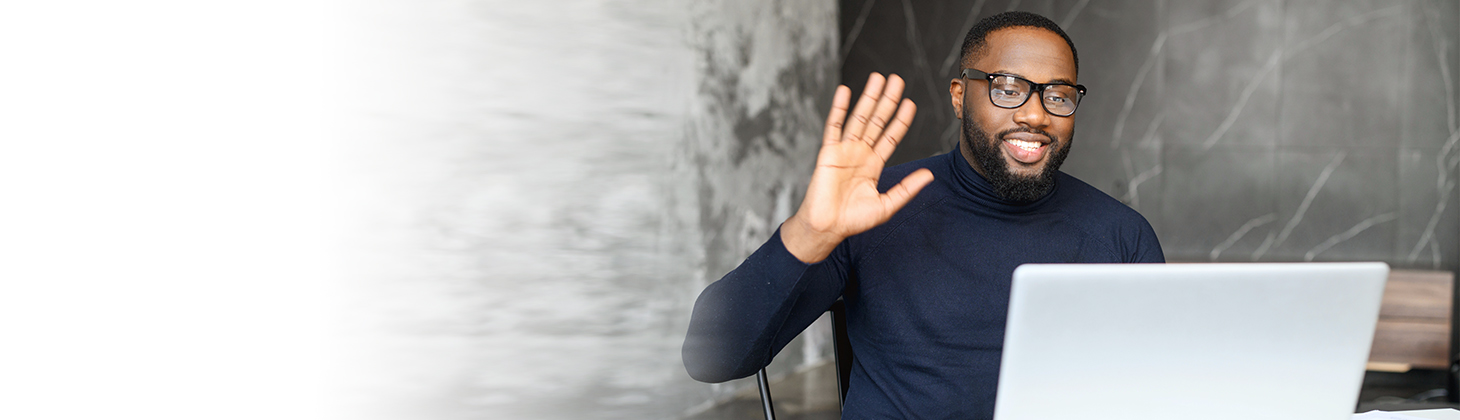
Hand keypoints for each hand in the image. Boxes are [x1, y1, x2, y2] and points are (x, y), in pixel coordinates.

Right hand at [781, 73, 934, 262]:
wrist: (827, 227)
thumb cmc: (853, 221)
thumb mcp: (887, 205)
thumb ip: (907, 189)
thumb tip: (929, 176)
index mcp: (873, 165)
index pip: (891, 136)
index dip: (901, 120)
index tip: (910, 103)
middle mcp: (860, 153)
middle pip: (877, 121)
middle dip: (887, 100)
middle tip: (897, 80)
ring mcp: (844, 150)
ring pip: (859, 118)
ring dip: (868, 98)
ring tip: (877, 78)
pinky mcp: (828, 152)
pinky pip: (834, 126)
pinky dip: (839, 108)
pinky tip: (845, 91)